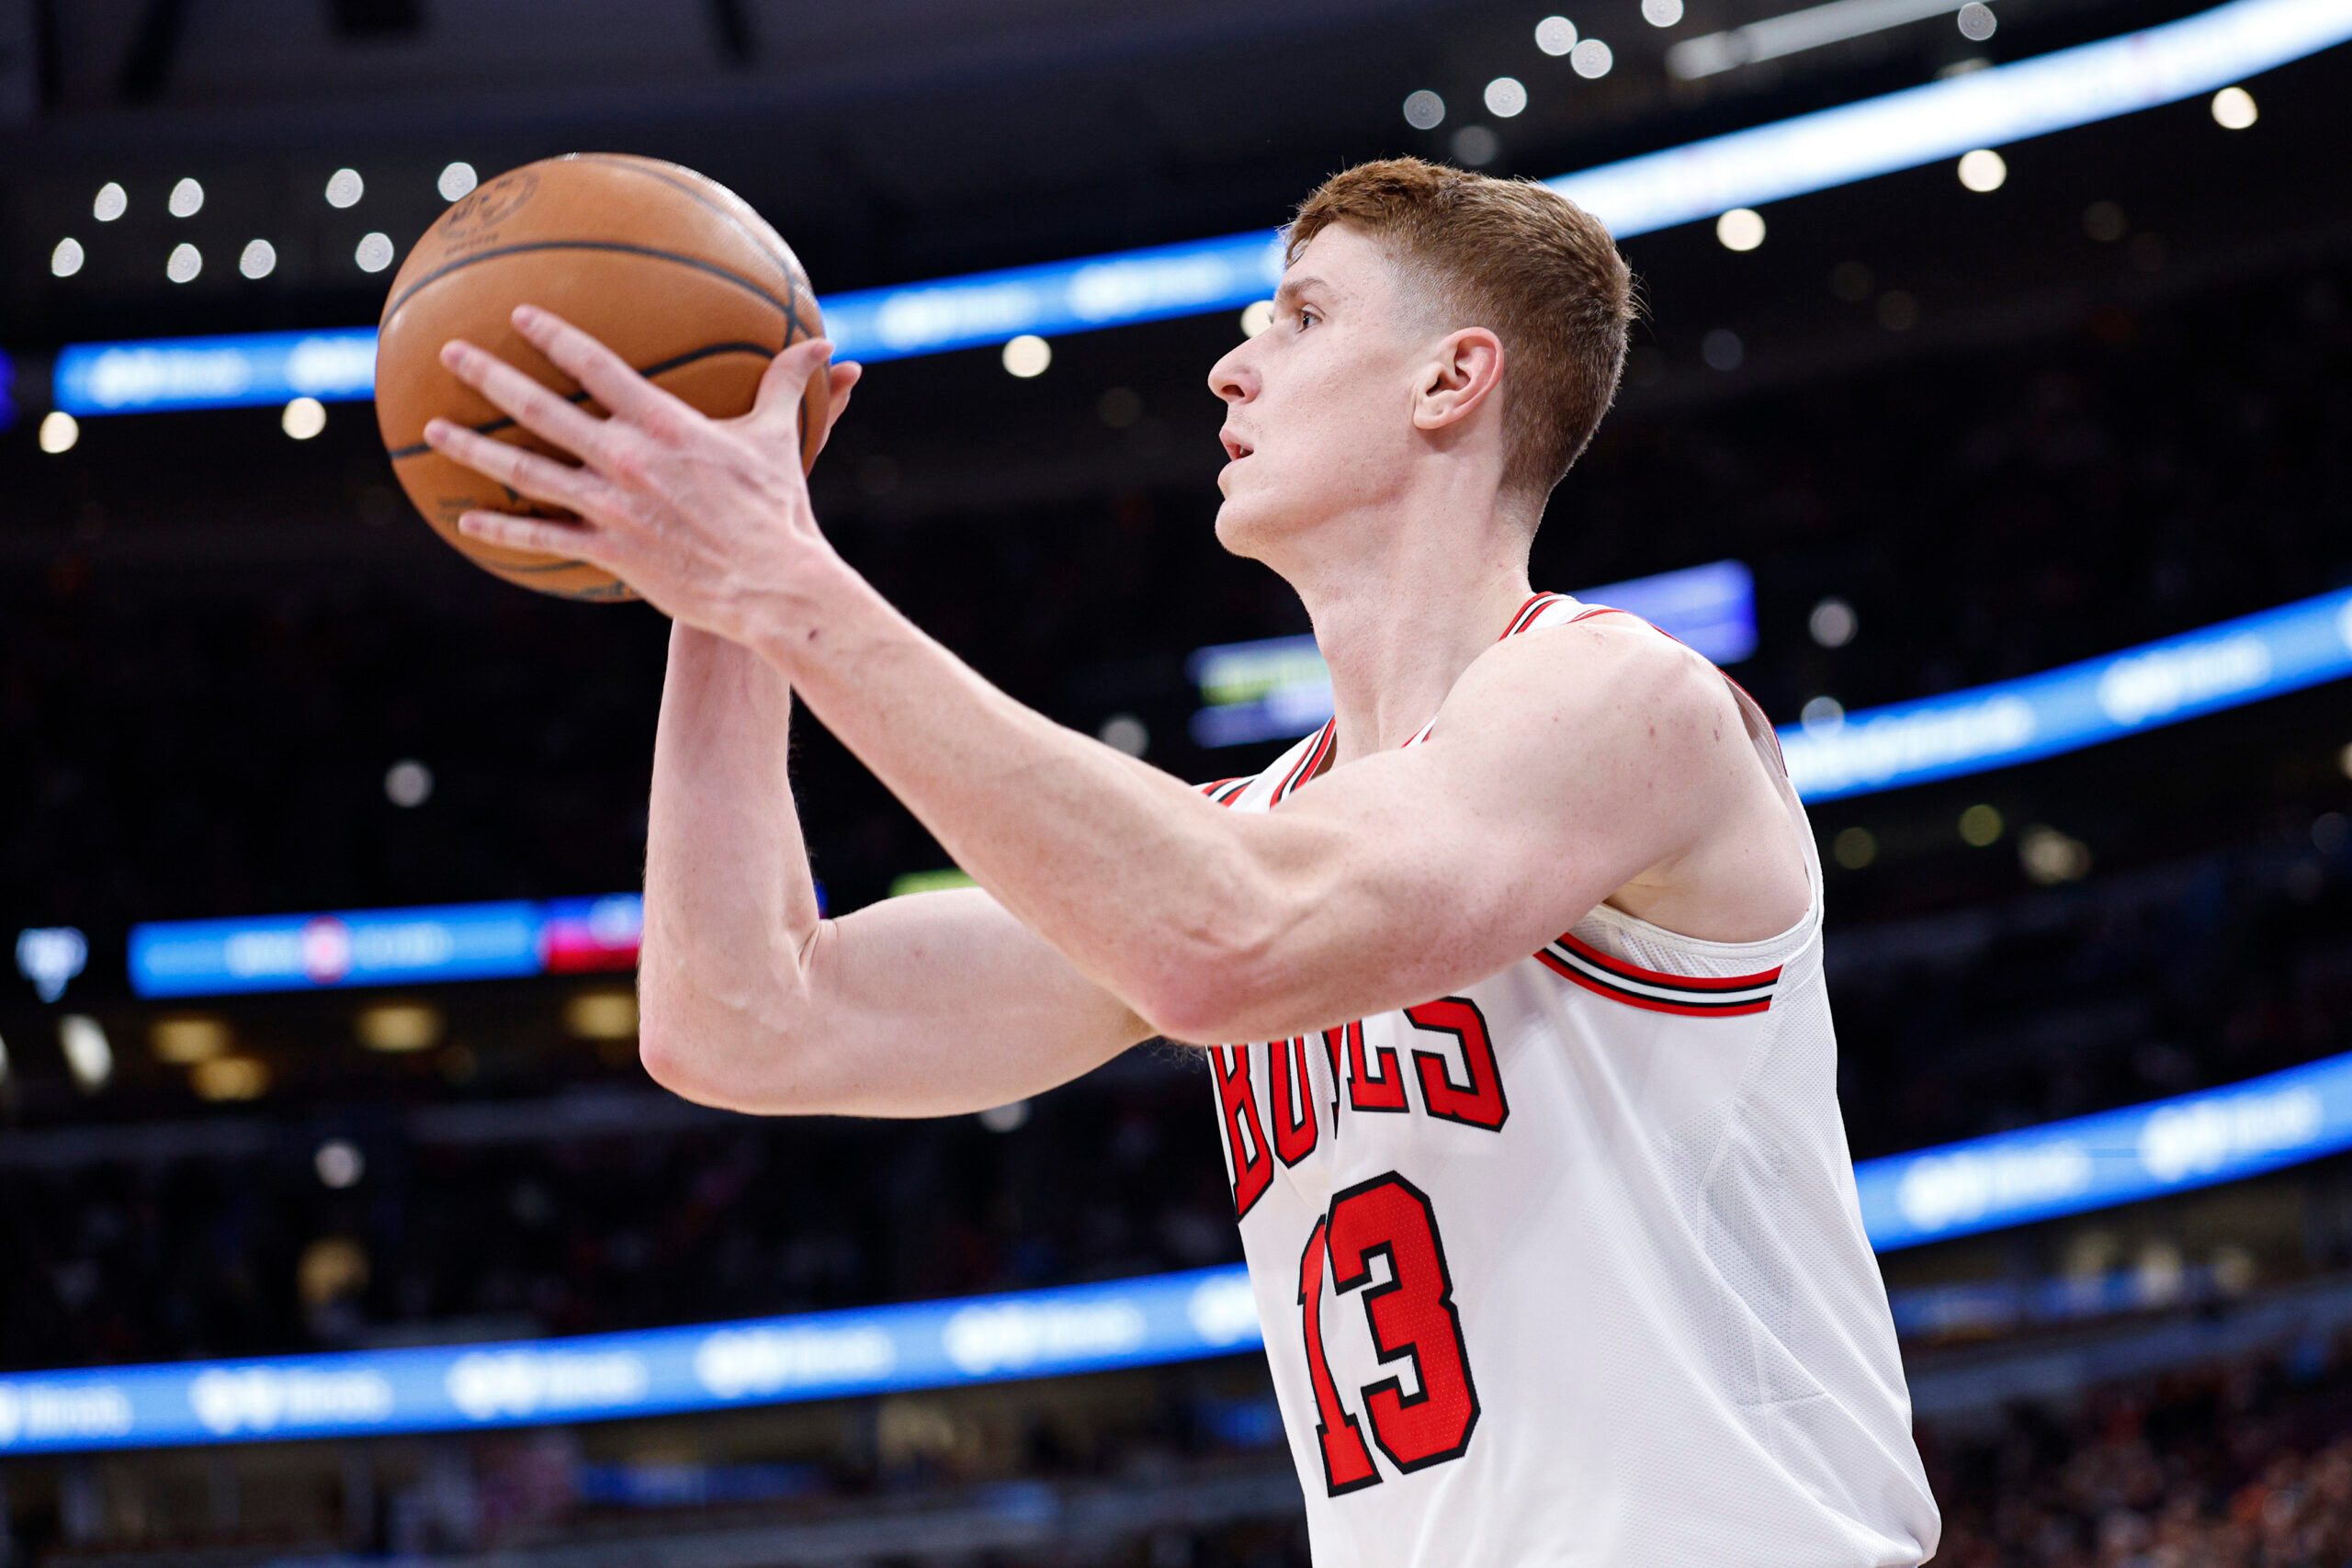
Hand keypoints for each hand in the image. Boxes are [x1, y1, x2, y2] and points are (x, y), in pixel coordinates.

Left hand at [423, 304, 861, 643]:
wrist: (770, 584)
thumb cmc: (779, 511)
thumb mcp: (780, 440)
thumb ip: (788, 385)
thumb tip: (826, 344)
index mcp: (664, 424)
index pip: (596, 366)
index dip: (553, 336)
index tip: (518, 315)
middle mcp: (625, 459)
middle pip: (540, 410)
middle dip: (489, 377)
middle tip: (448, 354)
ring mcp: (610, 506)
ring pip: (525, 471)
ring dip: (473, 449)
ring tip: (431, 429)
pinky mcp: (608, 550)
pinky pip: (544, 538)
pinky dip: (502, 531)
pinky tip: (466, 522)